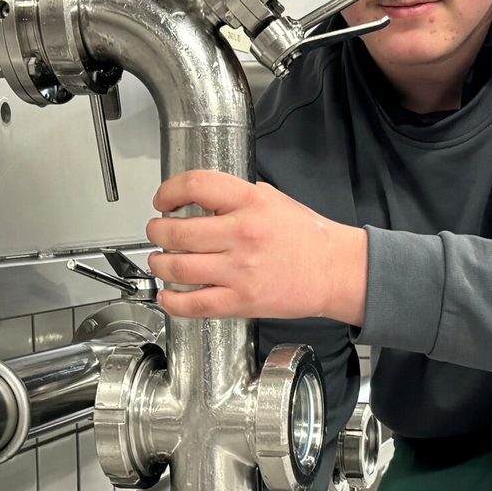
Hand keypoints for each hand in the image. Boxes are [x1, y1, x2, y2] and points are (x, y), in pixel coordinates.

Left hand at [145, 171, 367, 324]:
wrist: (335, 271)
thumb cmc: (307, 237)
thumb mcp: (273, 199)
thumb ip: (235, 197)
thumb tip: (198, 199)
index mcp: (250, 203)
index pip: (195, 186)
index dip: (169, 192)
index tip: (163, 201)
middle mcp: (242, 234)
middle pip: (177, 231)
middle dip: (157, 232)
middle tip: (157, 232)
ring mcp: (240, 270)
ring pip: (178, 268)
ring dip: (159, 264)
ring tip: (161, 261)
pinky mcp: (242, 301)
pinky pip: (194, 304)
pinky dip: (172, 301)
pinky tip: (168, 295)